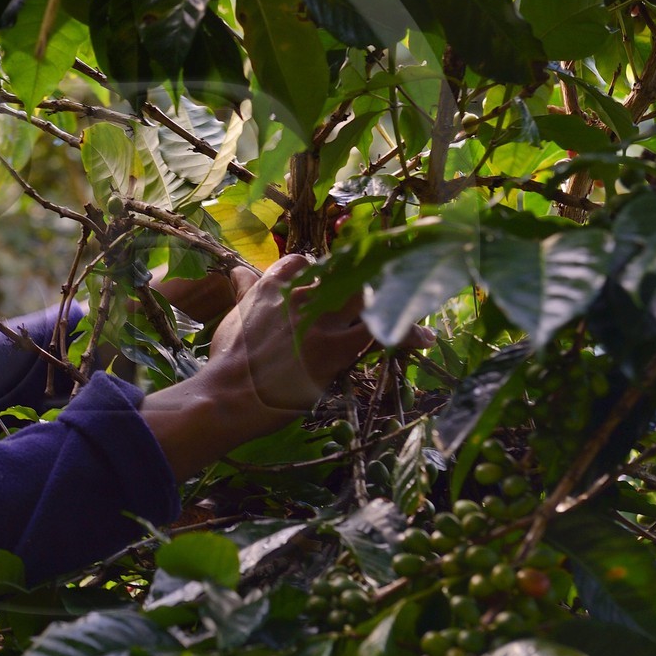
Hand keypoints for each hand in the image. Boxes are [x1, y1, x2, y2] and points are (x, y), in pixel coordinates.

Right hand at [140, 254, 432, 479]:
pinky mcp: (336, 349)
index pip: (306, 261)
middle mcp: (302, 295)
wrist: (230, 395)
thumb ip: (245, 290)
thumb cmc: (229, 360)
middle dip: (369, 275)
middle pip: (347, 271)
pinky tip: (426, 338)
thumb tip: (240, 270)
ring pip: (369, 297)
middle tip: (390, 284)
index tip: (338, 278)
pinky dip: (406, 335)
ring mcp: (321, 320)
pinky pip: (379, 333)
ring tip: (417, 305)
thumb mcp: (234, 315)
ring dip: (394, 300)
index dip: (324, 269)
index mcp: (275, 284)